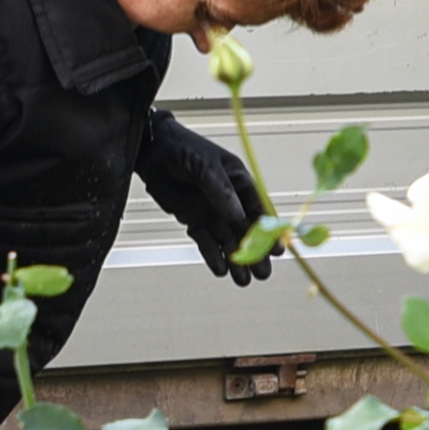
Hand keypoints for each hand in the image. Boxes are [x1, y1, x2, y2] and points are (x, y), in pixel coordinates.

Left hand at [136, 113, 270, 280]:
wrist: (151, 150)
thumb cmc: (183, 148)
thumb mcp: (206, 166)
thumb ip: (221, 192)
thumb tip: (238, 218)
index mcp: (239, 182)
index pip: (259, 209)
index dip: (268, 231)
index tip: (277, 251)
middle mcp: (229, 199)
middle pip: (246, 231)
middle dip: (255, 254)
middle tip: (263, 275)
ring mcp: (211, 211)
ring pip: (227, 240)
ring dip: (236, 260)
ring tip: (243, 281)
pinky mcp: (193, 219)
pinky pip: (205, 241)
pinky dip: (212, 256)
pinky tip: (220, 270)